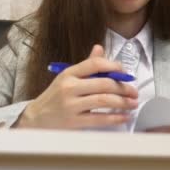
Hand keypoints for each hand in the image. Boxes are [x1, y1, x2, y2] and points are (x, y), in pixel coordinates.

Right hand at [14, 45, 138, 128]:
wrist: (36, 118)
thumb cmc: (55, 96)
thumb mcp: (67, 77)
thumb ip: (86, 65)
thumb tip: (100, 48)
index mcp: (69, 73)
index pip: (94, 64)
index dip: (113, 66)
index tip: (125, 72)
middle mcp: (69, 87)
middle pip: (103, 83)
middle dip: (123, 87)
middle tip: (134, 91)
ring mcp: (71, 105)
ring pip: (103, 100)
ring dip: (123, 102)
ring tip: (133, 103)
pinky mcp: (73, 121)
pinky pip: (99, 119)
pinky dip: (115, 118)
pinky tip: (125, 117)